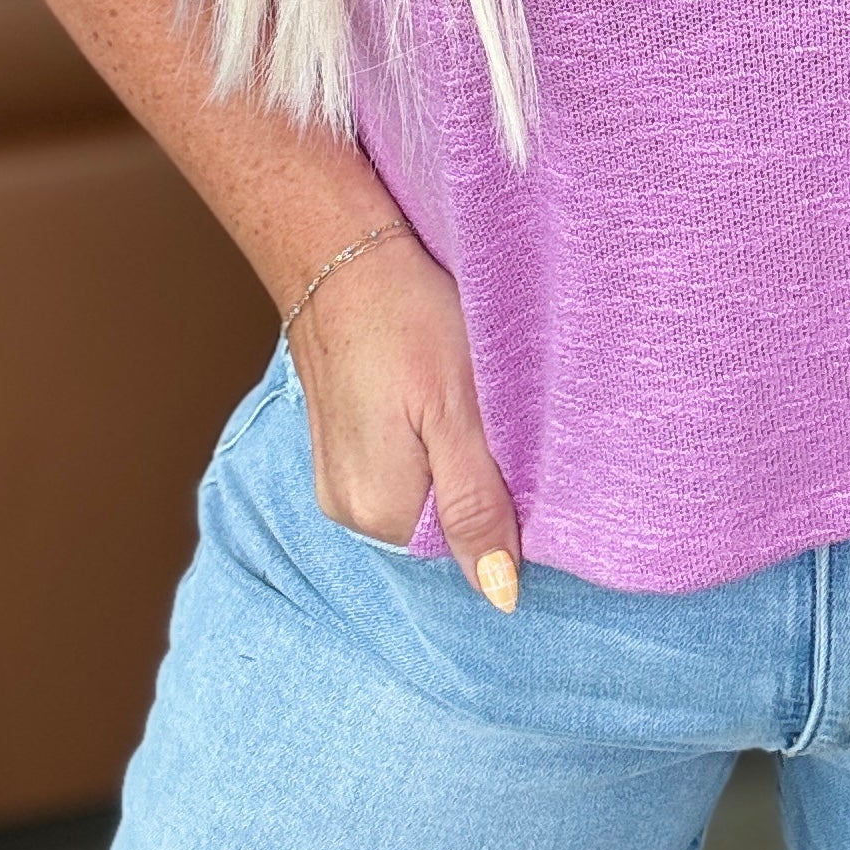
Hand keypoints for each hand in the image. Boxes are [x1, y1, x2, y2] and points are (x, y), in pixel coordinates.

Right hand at [287, 230, 521, 609]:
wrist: (340, 254)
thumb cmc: (405, 317)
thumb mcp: (458, 409)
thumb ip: (477, 504)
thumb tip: (498, 594)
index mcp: (381, 511)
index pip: (473, 542)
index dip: (506, 495)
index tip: (512, 434)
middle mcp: (350, 510)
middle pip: (445, 520)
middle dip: (479, 474)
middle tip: (488, 406)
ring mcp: (338, 479)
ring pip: (426, 490)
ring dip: (454, 453)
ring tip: (456, 393)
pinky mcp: (339, 445)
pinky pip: (400, 466)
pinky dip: (426, 438)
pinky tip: (430, 394)